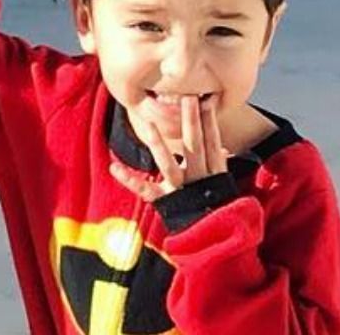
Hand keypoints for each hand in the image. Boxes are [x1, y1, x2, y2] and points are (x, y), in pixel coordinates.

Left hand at [109, 99, 229, 199]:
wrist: (220, 242)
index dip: (209, 123)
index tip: (205, 102)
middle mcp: (198, 180)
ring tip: (148, 125)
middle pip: (195, 146)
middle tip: (187, 98)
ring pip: (170, 165)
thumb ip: (219, 166)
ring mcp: (181, 190)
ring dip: (159, 145)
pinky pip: (147, 191)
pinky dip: (131, 180)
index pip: (212, 144)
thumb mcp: (222, 186)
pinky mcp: (166, 202)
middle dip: (191, 122)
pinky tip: (115, 168)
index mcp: (213, 174)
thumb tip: (224, 149)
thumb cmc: (219, 211)